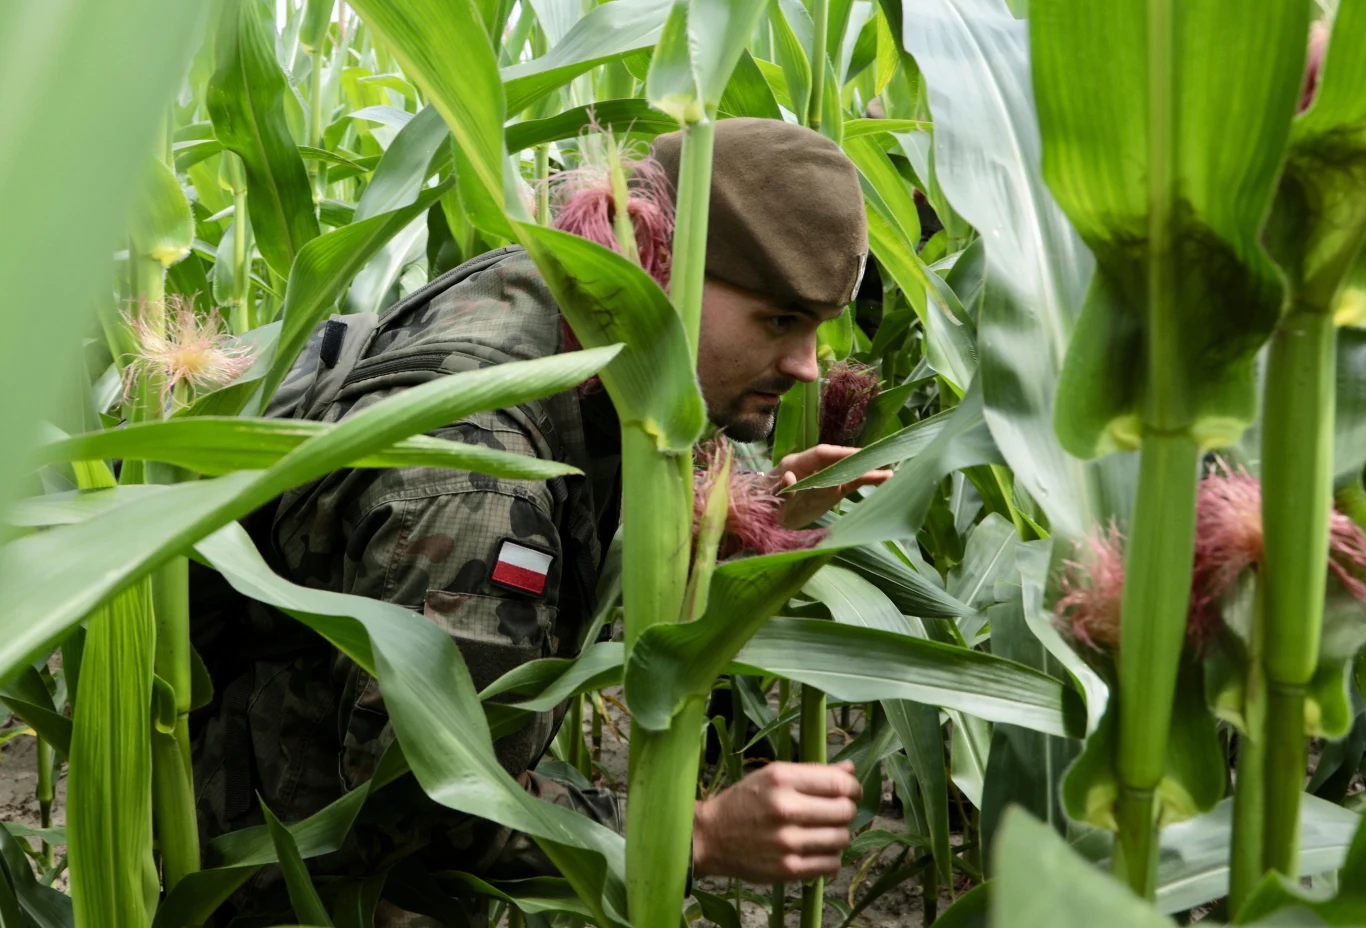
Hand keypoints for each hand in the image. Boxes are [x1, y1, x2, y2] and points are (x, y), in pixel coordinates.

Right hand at [691, 761, 862, 882]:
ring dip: (839, 835)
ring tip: (825, 832)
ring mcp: (787, 842)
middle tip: (835, 812)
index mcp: (782, 779)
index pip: (838, 783)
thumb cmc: (744, 801)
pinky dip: (831, 858)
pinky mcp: (787, 869)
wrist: (710, 837)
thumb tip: (850, 771)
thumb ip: (812, 772)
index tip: (850, 792)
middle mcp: (785, 808)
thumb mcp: (773, 775)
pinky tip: (818, 850)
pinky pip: (831, 864)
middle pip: (844, 811)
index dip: (852, 788)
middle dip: (846, 810)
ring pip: (841, 838)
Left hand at [769, 444, 891, 528]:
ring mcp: (823, 479)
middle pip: (839, 460)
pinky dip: (865, 482)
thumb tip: (789, 476)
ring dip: (867, 472)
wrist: (761, 518)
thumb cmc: (761, 505)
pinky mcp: (830, 491)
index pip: (821, 453)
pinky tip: (883, 482)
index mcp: (796, 463)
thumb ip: (780, 489)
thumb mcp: (768, 499)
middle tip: (881, 461)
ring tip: (890, 475)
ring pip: (848, 472)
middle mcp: (813, 467)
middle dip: (859, 461)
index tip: (857, 456)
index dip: (839, 454)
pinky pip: (849, 484)